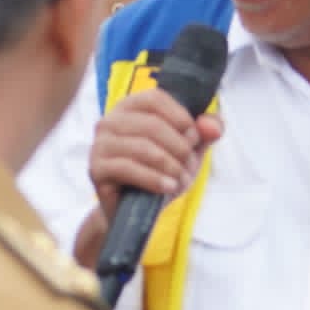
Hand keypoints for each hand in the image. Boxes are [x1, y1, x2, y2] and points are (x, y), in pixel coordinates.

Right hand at [84, 88, 221, 263]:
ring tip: (181, 180)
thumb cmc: (161, 173)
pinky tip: (169, 187)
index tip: (194, 138)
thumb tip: (213, 126)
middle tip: (189, 164)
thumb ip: (204, 133)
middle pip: (152, 124)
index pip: (156, 98)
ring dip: (170, 165)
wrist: (135, 211)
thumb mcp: (188, 150)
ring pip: (143, 147)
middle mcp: (109, 121)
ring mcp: (99, 145)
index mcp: (129, 107)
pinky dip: (154, 179)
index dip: (180, 117)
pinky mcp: (96, 169)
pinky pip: (129, 168)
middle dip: (179, 146)